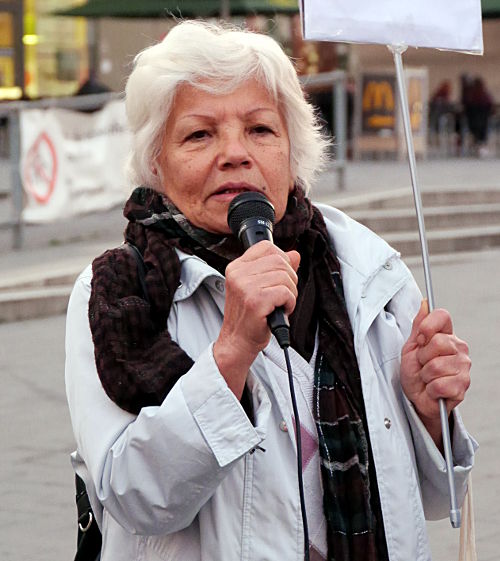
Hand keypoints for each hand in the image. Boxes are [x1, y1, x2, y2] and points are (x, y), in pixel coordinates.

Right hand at [213, 241, 300, 397]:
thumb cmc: (249, 317)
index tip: (279, 277)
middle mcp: (238, 274)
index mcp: (237, 267)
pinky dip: (289, 303)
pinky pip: (285, 292)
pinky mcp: (255, 301)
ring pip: (285, 276)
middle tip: (281, 296)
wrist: (238, 342)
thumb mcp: (260, 287)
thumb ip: (276, 269)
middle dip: (289, 279)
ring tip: (279, 305)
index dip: (281, 260)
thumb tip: (295, 254)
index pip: (267, 247)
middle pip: (280, 260)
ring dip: (290, 293)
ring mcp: (245, 287)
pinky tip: (280, 311)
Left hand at [400, 300, 470, 448]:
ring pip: (436, 366)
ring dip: (425, 375)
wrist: (417, 399)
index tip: (420, 340)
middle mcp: (459, 349)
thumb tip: (425, 303)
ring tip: (427, 378)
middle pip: (438, 342)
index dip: (427, 326)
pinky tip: (433, 389)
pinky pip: (440, 384)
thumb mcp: (411, 347)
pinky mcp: (462, 386)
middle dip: (422, 357)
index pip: (442, 316)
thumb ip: (418, 326)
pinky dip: (430, 389)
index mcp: (446, 336)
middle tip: (422, 365)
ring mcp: (463, 367)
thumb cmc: (415, 373)